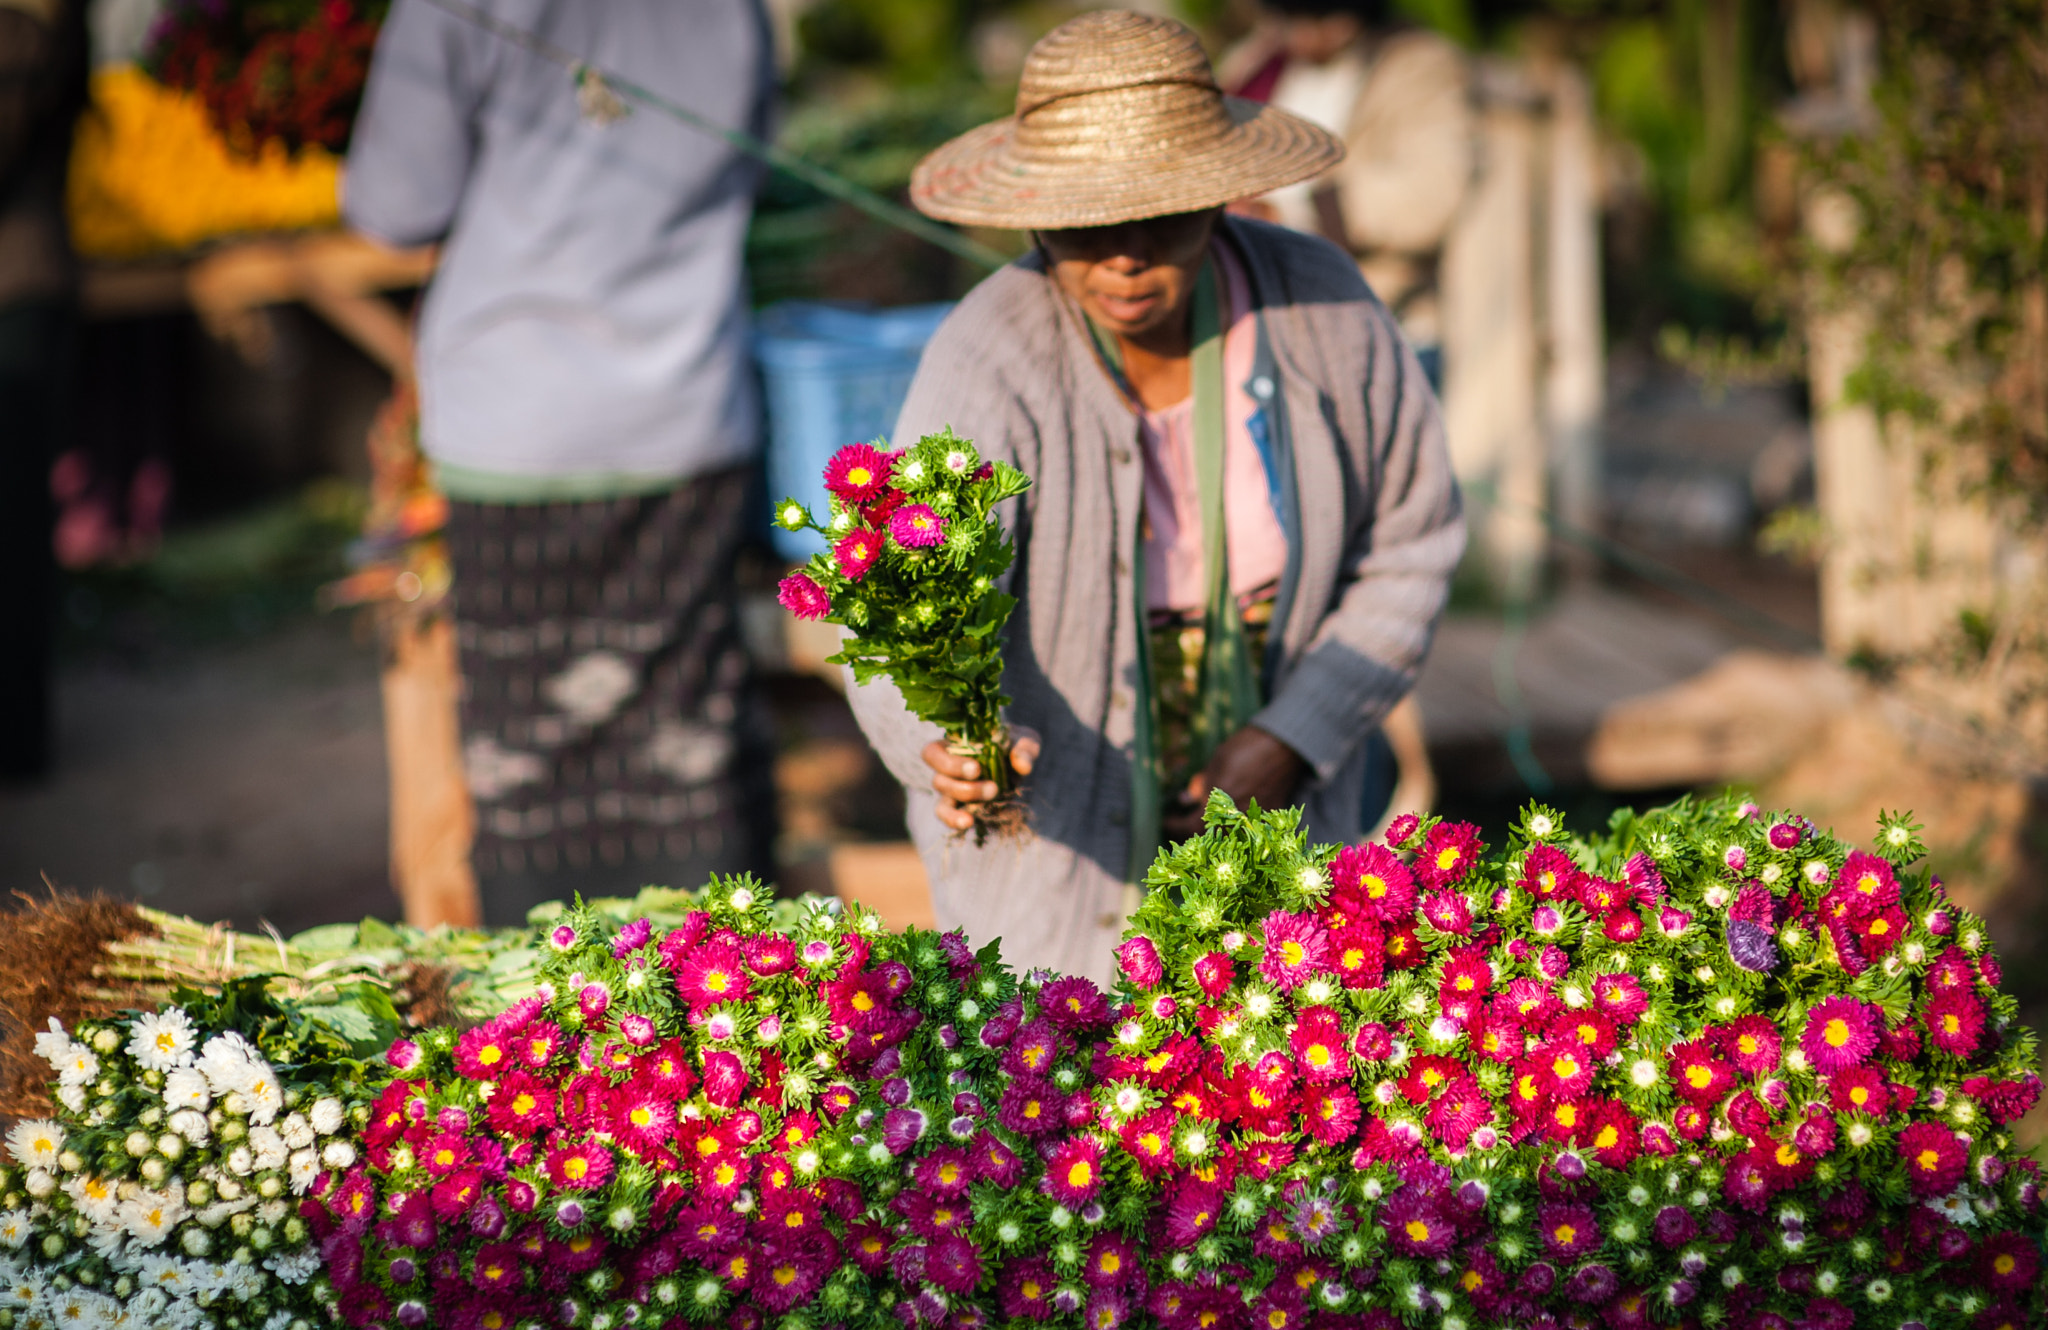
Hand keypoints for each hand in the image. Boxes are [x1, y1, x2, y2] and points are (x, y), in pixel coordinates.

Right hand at [922, 728, 1039, 832]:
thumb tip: (1023, 767)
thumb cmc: (1014, 746)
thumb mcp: (1024, 739)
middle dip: (966, 788)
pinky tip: (970, 822)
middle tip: (994, 788)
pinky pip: (948, 817)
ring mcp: (952, 792)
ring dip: (967, 804)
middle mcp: (946, 771)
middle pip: (939, 781)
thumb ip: (1025, 748)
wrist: (1017, 766)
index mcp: (953, 747)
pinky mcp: (961, 809)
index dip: (950, 764)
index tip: (976, 769)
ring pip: (943, 803)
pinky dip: (956, 821)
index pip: (932, 753)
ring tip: (991, 799)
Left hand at [1162, 724, 1306, 840]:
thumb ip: (1199, 786)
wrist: (1282, 745)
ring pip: (1228, 834)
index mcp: (1215, 807)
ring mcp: (1253, 820)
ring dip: (1215, 827)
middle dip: (1194, 828)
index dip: (1174, 824)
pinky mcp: (1270, 817)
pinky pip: (1248, 827)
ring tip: (1207, 816)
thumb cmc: (1244, 749)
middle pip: (1208, 835)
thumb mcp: (1215, 764)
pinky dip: (1237, 822)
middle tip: (1186, 819)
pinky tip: (1232, 813)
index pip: (1188, 826)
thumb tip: (1185, 798)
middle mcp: (1234, 820)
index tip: (1166, 820)